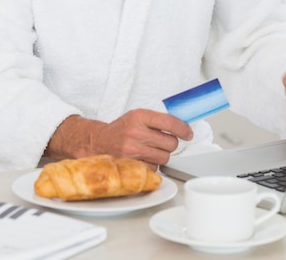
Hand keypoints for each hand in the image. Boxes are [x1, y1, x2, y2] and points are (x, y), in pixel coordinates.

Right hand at [44, 109, 192, 169]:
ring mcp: (133, 150)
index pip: (169, 122)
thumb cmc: (121, 129)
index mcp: (139, 116)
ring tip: (150, 150)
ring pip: (165, 157)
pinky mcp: (131, 165)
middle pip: (171, 143)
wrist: (97, 142)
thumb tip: (183, 127)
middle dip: (169, 143)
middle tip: (160, 142)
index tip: (188, 133)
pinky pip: (155, 168)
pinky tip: (143, 158)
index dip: (183, 129)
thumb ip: (157, 120)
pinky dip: (152, 165)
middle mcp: (136, 132)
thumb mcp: (137, 116)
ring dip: (162, 155)